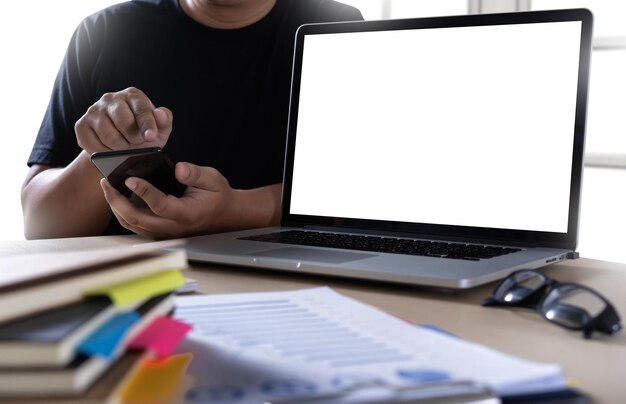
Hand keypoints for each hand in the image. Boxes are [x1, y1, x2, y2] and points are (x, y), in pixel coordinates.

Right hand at [75, 87, 172, 154]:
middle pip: (123, 121)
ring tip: (125, 149)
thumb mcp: (159, 130)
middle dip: (133, 139)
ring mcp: (93, 110)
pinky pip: (93, 144)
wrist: (120, 148)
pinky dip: (105, 153)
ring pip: (109, 135)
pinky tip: (111, 152)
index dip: (147, 124)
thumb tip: (160, 114)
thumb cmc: (143, 135)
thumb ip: (164, 121)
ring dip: (120, 148)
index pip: (141, 108)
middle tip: (136, 145)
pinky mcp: (81, 125)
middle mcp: (110, 98)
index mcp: (132, 95)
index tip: (150, 137)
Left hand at [100, 162, 240, 238]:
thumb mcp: (213, 179)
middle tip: (106, 182)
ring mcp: (165, 233)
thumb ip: (195, 174)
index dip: (143, 192)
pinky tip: (117, 199)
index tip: (130, 178)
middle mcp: (174, 227)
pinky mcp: (160, 233)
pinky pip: (136, 227)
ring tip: (108, 189)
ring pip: (133, 225)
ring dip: (116, 208)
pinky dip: (123, 214)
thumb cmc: (217, 196)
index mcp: (187, 214)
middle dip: (117, 201)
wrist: (225, 215)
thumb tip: (179, 169)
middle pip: (138, 219)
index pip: (160, 205)